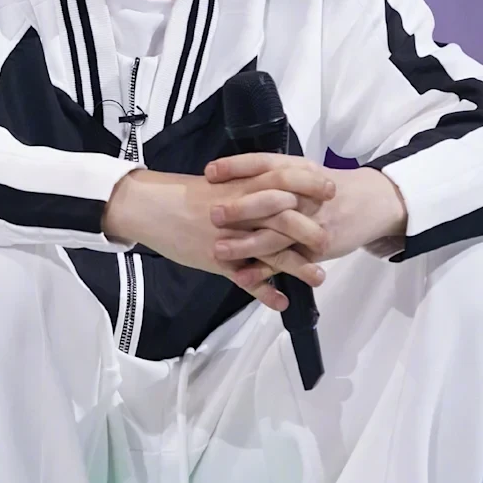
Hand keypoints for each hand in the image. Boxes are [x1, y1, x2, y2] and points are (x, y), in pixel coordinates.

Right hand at [102, 168, 329, 311]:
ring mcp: (231, 237)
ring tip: (319, 278)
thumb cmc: (185, 195)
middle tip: (330, 241)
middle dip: (312, 230)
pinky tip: (281, 303)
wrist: (150, 207)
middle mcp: (242, 211)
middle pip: (285, 218)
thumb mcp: (221, 183)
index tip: (332, 190)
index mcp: (243, 186)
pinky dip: (264, 293)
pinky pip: (246, 279)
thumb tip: (278, 186)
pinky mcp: (218, 260)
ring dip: (297, 267)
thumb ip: (250, 186)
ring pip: (271, 252)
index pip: (285, 179)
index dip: (311, 183)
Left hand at [205, 155, 406, 293]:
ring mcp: (311, 224)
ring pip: (276, 235)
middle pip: (271, 200)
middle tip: (212, 213)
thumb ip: (273, 175)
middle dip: (241, 208)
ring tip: (218, 250)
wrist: (372, 203)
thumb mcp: (305, 172)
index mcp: (298, 170)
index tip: (210, 173)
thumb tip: (230, 178)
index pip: (265, 163)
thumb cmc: (329, 189)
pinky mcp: (314, 249)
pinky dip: (263, 272)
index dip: (237, 167)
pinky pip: (286, 262)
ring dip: (246, 244)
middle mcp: (304, 195)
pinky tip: (241, 278)